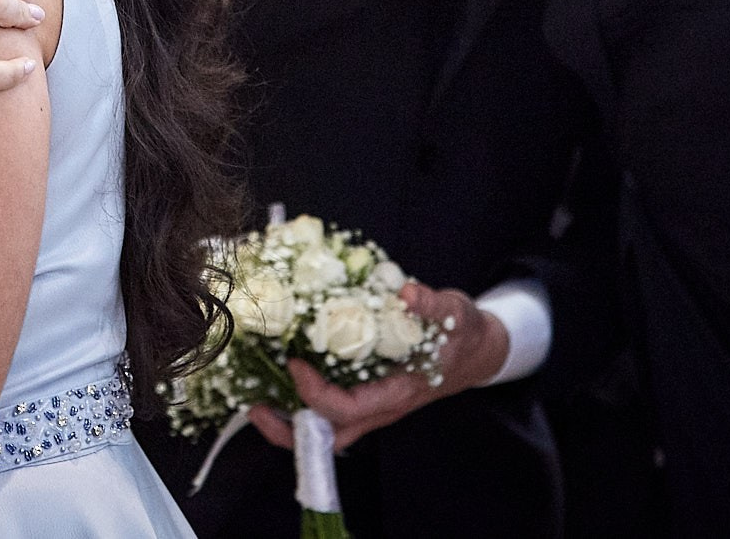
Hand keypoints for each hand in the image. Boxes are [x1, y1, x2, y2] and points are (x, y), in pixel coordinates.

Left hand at [247, 283, 510, 451]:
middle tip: (254, 402)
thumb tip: (406, 291)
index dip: (316, 393)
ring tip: (255, 396)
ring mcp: (371, 406)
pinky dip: (299, 402)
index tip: (294, 363)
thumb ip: (431, 305)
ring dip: (288, 420)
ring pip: (325, 431)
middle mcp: (380, 407)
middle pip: (329, 437)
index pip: (349, 409)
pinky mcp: (364, 395)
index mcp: (398, 393)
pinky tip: (278, 378)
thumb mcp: (454, 313)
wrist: (475, 351)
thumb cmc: (461, 334)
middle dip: (288, 429)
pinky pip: (327, 412)